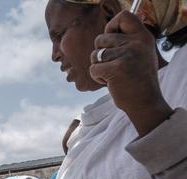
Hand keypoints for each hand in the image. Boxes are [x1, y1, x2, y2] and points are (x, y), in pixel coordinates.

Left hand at [90, 10, 172, 135]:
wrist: (145, 102)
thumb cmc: (137, 79)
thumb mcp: (138, 54)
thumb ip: (126, 42)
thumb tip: (103, 36)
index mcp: (143, 37)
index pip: (124, 16)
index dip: (111, 26)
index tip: (110, 39)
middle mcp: (137, 43)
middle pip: (100, 39)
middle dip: (100, 54)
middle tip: (113, 66)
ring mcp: (127, 55)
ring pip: (95, 55)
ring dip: (99, 67)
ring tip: (114, 75)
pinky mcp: (117, 68)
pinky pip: (93, 68)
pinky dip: (97, 77)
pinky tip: (110, 82)